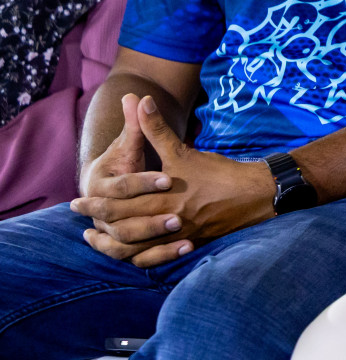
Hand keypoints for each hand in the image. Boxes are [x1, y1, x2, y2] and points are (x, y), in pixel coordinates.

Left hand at [71, 95, 275, 266]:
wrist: (256, 193)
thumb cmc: (219, 172)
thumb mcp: (185, 150)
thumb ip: (157, 129)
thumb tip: (140, 101)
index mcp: (164, 196)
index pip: (119, 204)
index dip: (95, 204)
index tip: (76, 202)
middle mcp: (168, 219)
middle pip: (124, 227)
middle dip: (98, 224)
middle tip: (80, 219)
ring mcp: (179, 235)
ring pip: (137, 249)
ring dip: (112, 246)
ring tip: (96, 241)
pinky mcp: (189, 242)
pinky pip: (157, 258)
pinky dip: (139, 257)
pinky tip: (129, 253)